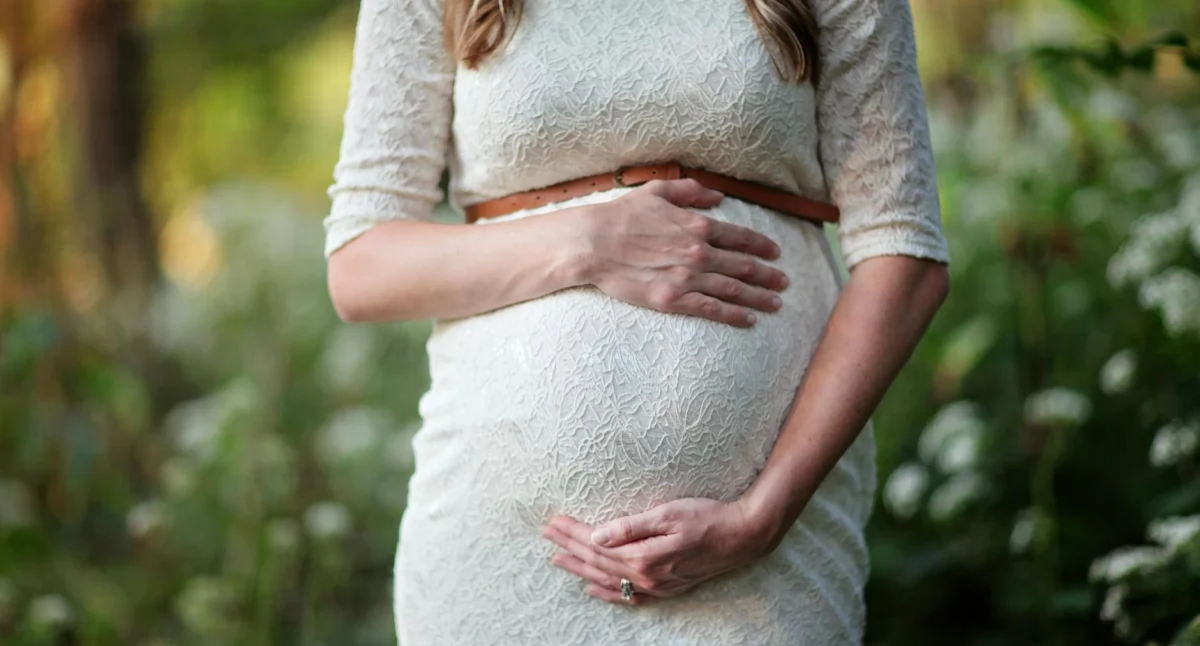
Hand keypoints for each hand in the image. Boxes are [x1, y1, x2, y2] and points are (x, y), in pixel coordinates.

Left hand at [540, 497, 774, 604]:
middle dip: (569, 547)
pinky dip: (607, 592)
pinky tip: (593, 588)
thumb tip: (597, 535)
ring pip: (608, 578)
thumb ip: (630, 527)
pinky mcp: (666, 587)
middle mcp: (646, 575)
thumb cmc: (707, 518)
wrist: (741, 537)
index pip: (596, 543)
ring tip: (558, 559)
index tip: (553, 521)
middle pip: (597, 561)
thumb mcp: (667, 514)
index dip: (573, 532)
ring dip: (581, 568)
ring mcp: (656, 585)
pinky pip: (629, 595)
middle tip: (546, 534)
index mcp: (643, 556)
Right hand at [578, 178, 789, 327]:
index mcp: (697, 226)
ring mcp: (688, 278)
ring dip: (759, 297)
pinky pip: (712, 309)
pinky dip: (734, 314)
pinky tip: (749, 319)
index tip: (776, 253)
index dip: (762, 246)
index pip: (740, 238)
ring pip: (734, 289)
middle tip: (785, 282)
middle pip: (744, 266)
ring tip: (776, 304)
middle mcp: (699, 252)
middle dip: (768, 275)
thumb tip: (717, 196)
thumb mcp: (657, 191)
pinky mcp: (674, 299)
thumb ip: (690, 191)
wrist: (595, 243)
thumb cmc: (621, 216)